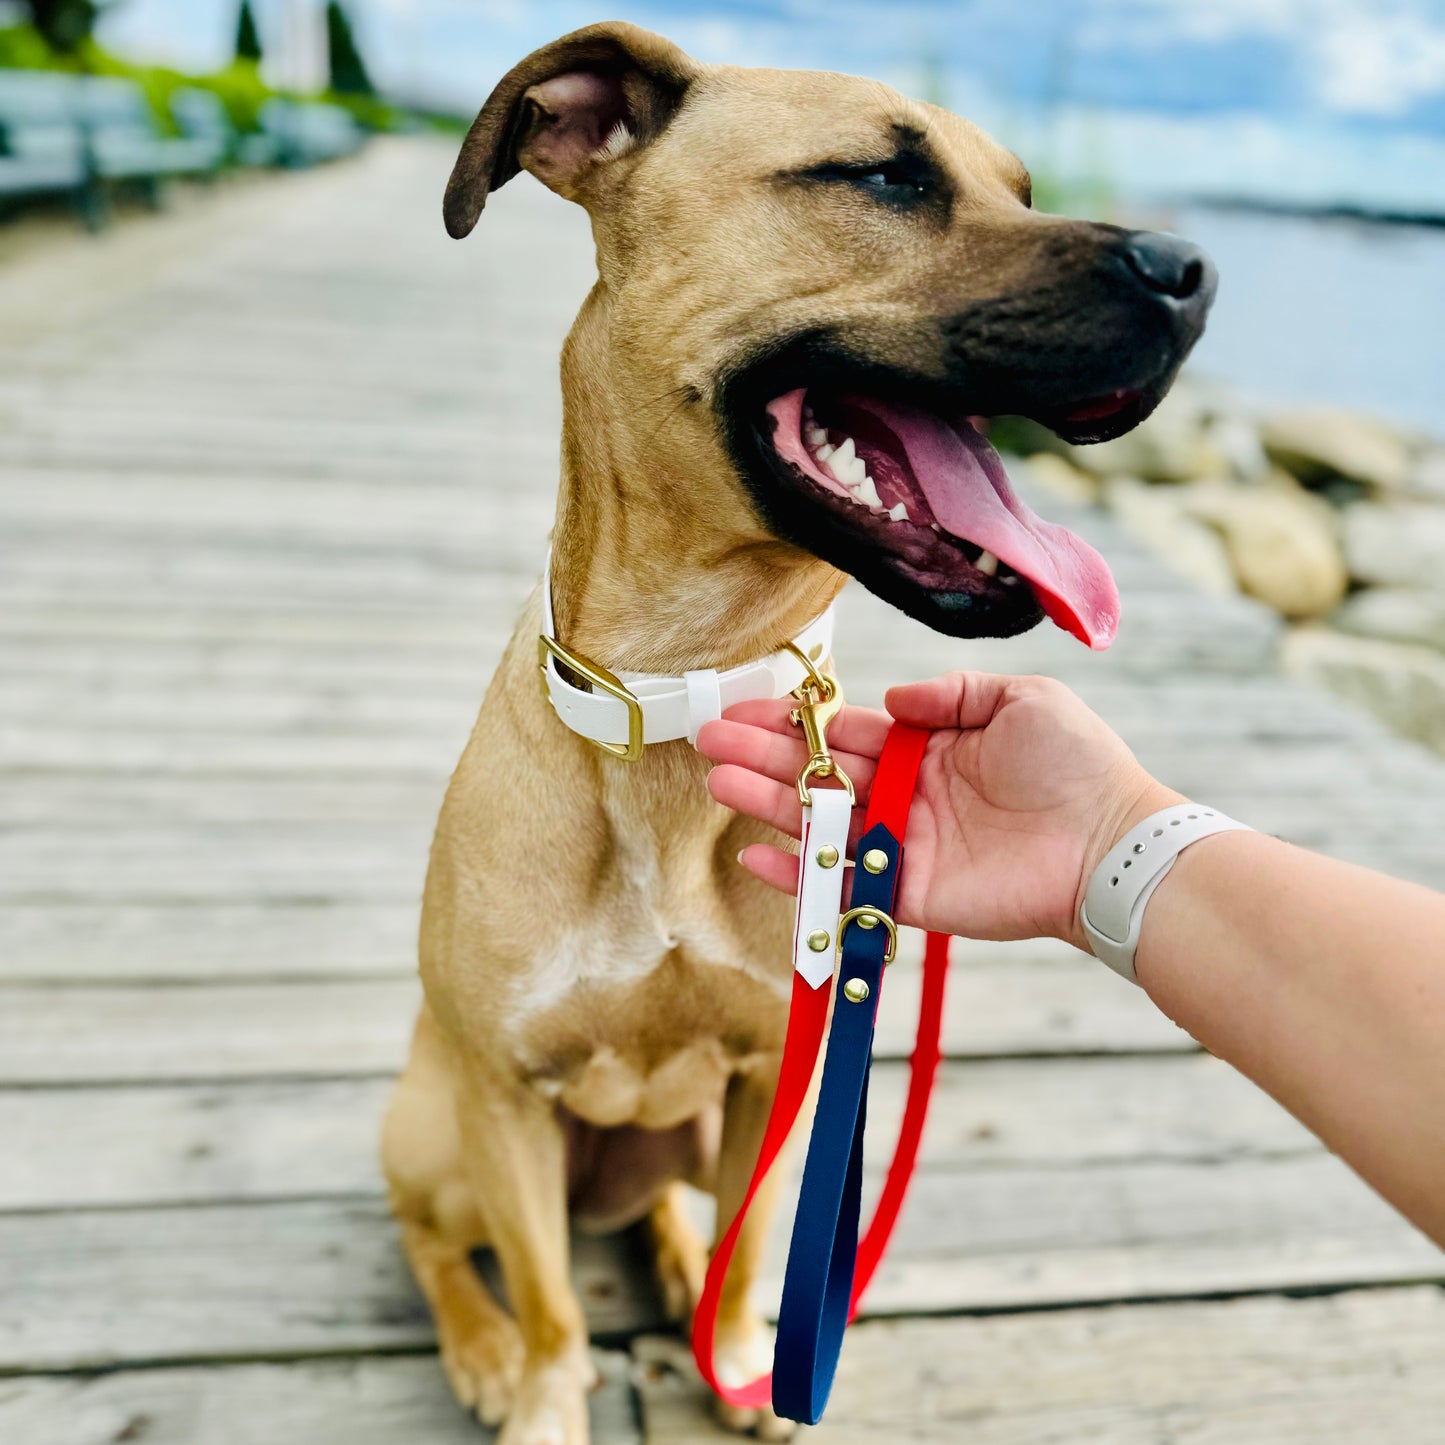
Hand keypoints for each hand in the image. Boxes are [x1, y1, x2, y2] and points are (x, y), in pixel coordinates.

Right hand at [697, 671, 1179, 949]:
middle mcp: (906, 795)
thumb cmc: (1076, 765)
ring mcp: (904, 846)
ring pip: (820, 823)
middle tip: (709, 740)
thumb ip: (952, 694)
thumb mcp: (1020, 700)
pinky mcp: (910, 893)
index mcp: (927, 749)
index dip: (794, 722)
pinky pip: (843, 883)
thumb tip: (889, 701)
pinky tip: (756, 855)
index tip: (745, 709)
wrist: (1110, 843)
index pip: (844, 733)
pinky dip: (798, 874)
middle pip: (819, 775)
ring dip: (767, 804)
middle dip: (763, 757)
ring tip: (718, 784)